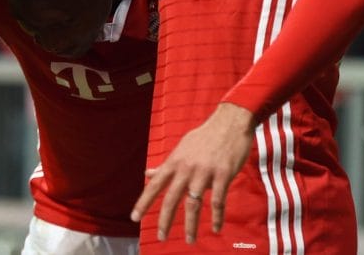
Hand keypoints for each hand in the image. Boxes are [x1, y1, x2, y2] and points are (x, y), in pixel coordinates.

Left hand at [131, 102, 255, 243]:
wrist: (229, 123)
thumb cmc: (204, 137)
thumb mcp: (181, 148)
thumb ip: (166, 165)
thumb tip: (147, 173)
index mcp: (174, 162)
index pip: (155, 185)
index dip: (143, 202)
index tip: (134, 217)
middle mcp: (186, 168)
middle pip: (171, 198)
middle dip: (165, 220)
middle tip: (161, 237)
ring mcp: (204, 172)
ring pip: (194, 203)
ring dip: (191, 225)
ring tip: (190, 239)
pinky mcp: (223, 174)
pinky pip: (218, 200)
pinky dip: (217, 216)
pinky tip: (216, 228)